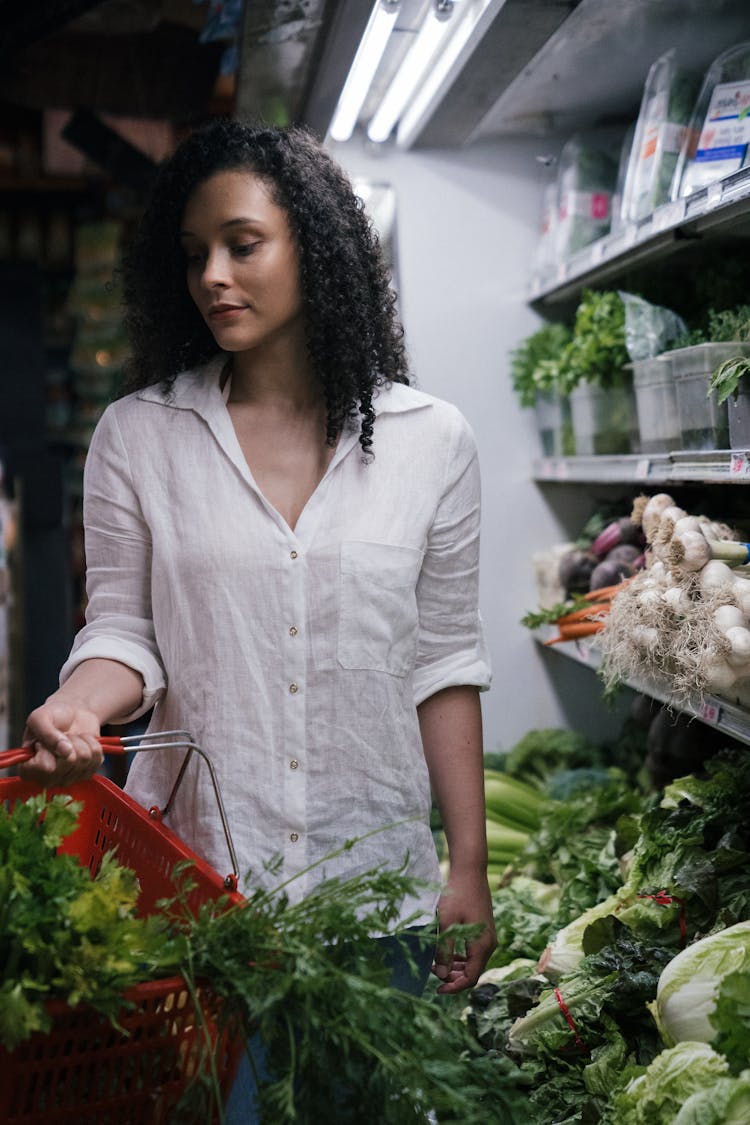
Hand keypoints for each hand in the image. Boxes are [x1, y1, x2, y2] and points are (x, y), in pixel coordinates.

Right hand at [20, 700, 102, 784]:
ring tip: (71, 738)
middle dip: (69, 741)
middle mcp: (46, 779)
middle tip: (62, 735)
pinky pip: (98, 760)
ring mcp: (67, 779)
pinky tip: (81, 742)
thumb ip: (46, 733)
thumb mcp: (40, 717)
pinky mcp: (85, 774)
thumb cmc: (53, 716)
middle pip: (68, 763)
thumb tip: (66, 751)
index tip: (43, 741)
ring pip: (84, 759)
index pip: (45, 767)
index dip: (50, 749)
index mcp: (28, 769)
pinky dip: (92, 744)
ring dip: (81, 741)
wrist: (72, 714)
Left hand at [432, 866, 496, 993]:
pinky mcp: (484, 930)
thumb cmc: (457, 895)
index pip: (470, 978)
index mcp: (482, 946)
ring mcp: (488, 937)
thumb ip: (443, 950)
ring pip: (473, 962)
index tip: (436, 989)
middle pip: (473, 972)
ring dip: (455, 967)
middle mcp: (489, 944)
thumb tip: (441, 976)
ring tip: (435, 964)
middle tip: (432, 974)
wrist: (470, 871)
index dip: (453, 987)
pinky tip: (446, 953)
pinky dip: (460, 957)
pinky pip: (473, 952)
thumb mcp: (447, 924)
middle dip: (453, 978)